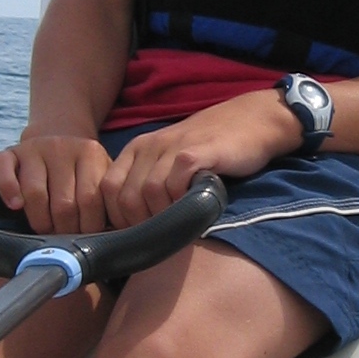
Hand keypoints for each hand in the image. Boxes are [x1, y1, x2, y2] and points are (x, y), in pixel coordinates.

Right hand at [0, 135, 114, 233]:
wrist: (58, 137)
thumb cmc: (82, 172)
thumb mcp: (102, 177)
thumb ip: (106, 201)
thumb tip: (109, 234)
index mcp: (90, 153)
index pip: (91, 200)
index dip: (87, 227)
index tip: (85, 236)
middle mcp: (62, 146)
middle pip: (63, 203)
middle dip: (64, 229)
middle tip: (65, 236)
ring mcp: (34, 148)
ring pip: (34, 193)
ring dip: (40, 221)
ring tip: (46, 227)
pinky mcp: (11, 152)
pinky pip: (3, 171)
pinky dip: (8, 191)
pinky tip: (15, 206)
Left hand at [99, 90, 302, 226]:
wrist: (251, 121)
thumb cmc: (210, 149)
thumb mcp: (170, 161)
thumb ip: (149, 183)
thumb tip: (131, 226)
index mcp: (137, 149)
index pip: (107, 189)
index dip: (117, 218)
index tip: (136, 234)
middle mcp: (149, 146)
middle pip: (125, 196)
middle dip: (139, 224)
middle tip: (160, 235)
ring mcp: (172, 147)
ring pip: (148, 192)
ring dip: (161, 216)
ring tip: (178, 224)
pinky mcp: (196, 152)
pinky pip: (175, 183)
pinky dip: (180, 202)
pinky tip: (192, 207)